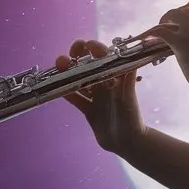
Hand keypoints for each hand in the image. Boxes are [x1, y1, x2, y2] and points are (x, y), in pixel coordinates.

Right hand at [55, 39, 147, 154]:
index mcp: (115, 78)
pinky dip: (66, 93)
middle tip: (66, 56)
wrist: (128, 143)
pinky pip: (76, 99)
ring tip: (58, 66)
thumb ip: (128, 80)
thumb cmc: (131, 119)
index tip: (85, 45)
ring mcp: (96, 97)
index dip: (95, 49)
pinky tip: (56, 88)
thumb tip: (132, 58)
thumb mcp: (129, 98)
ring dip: (68, 73)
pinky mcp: (89, 110)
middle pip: (88, 66)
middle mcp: (105, 85)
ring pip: (79, 81)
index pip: (104, 58)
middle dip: (77, 57)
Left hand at [141, 0, 188, 90]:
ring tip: (160, 27)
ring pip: (171, 16)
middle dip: (175, 15)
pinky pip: (161, 31)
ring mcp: (188, 31)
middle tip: (171, 23)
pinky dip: (152, 32)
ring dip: (164, 20)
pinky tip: (147, 36)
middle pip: (183, 10)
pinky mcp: (178, 41)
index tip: (187, 14)